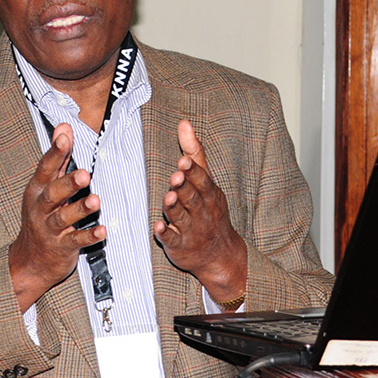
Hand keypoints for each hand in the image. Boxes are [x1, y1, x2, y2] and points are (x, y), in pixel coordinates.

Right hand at [7, 123, 105, 308]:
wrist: (30, 260)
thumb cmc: (41, 217)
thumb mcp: (44, 186)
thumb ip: (57, 158)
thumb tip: (64, 127)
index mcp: (37, 190)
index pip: (46, 168)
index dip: (55, 152)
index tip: (65, 137)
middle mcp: (41, 208)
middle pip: (53, 193)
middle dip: (68, 183)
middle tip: (85, 174)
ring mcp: (50, 229)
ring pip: (64, 217)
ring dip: (80, 209)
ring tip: (96, 201)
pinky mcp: (62, 246)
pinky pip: (76, 240)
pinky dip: (89, 235)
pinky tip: (102, 230)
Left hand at [153, 120, 246, 302]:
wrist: (219, 254)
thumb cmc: (209, 210)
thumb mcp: (207, 182)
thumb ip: (195, 153)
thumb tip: (184, 123)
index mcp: (209, 194)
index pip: (202, 181)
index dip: (193, 172)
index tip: (184, 161)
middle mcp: (202, 211)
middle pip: (192, 197)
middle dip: (184, 187)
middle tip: (176, 176)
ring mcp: (191, 229)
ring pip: (182, 217)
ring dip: (174, 207)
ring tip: (168, 197)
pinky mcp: (180, 245)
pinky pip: (172, 239)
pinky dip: (166, 234)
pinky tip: (158, 226)